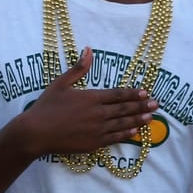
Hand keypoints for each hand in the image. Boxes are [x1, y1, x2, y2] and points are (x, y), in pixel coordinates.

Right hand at [15, 49, 158, 159]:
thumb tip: (88, 49)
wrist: (35, 133)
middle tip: (156, 104)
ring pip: (123, 124)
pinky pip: (114, 138)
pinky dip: (126, 134)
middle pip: (124, 108)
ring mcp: (97, 130)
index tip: (145, 92)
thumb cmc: (46, 107)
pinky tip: (135, 132)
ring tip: (151, 117)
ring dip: (138, 119)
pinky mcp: (93, 143)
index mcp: (91, 97)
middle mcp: (98, 113)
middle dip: (142, 106)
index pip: (118, 94)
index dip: (133, 93)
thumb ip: (78, 68)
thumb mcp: (60, 84)